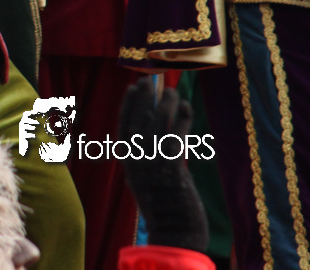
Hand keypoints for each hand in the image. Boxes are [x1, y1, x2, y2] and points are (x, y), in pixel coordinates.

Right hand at [119, 78, 208, 251]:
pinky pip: (176, 133)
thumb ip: (147, 155)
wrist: (174, 230)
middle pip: (138, 118)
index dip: (129, 104)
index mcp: (128, 160)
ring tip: (172, 90)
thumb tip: (153, 128)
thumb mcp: (147, 178)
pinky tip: (185, 106)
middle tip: (150, 80)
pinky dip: (182, 117)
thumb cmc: (165, 206)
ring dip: (165, 102)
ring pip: (157, 122)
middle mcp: (136, 158)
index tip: (133, 87)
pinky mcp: (172, 165)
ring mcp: (152, 161)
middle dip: (143, 96)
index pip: (124, 124)